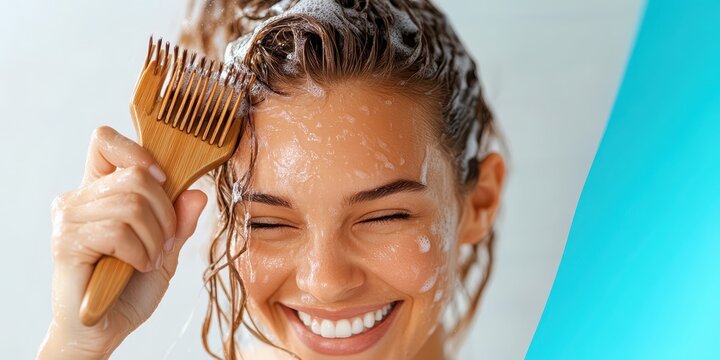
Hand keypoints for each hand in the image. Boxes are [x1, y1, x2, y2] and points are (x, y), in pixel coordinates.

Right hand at [37, 126, 207, 358]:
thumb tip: (197, 194)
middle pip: (136, 175)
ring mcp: (69, 218)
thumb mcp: (167, 248)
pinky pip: (117, 231)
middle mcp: (79, 197)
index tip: (162, 179)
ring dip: (154, 238)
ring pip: (131, 204)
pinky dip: (139, 252)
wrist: (106, 329)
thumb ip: (180, 221)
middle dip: (165, 214)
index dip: (138, 151)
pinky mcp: (65, 242)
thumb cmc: (130, 288)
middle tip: (163, 243)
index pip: (106, 140)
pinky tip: (136, 267)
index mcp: (101, 189)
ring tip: (149, 259)